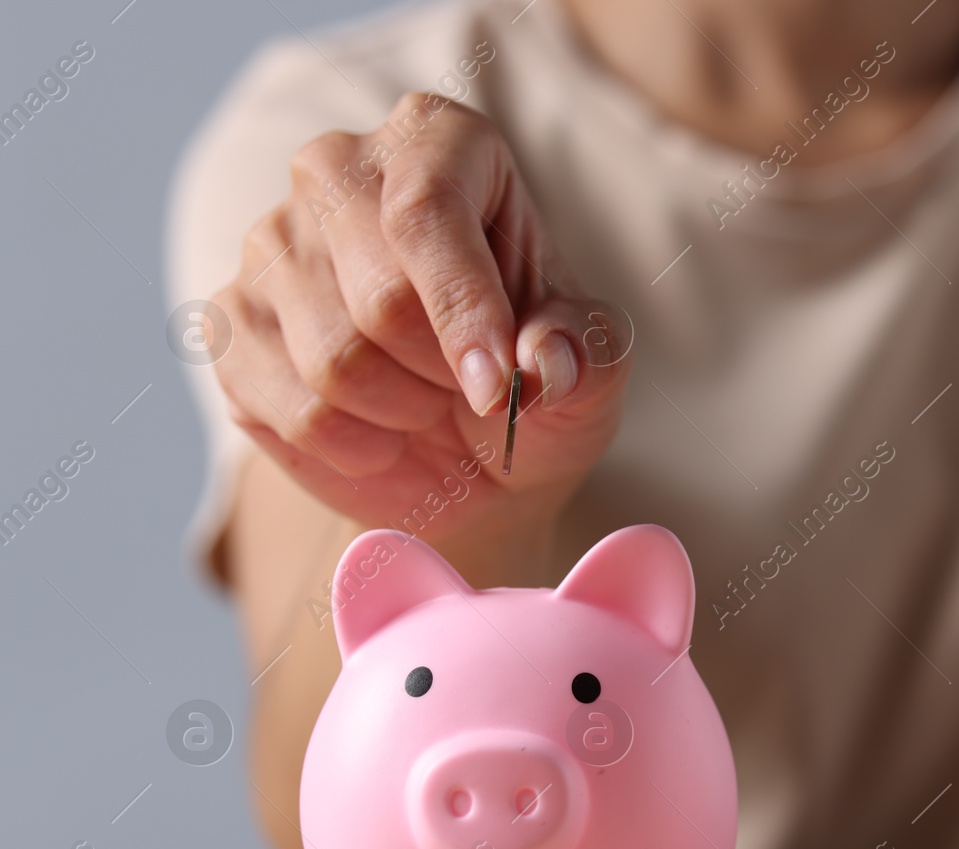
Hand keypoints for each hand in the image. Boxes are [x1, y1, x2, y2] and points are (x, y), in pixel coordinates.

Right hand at [211, 94, 629, 566]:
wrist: (470, 458)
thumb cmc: (533, 384)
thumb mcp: (589, 368)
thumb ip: (586, 353)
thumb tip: (548, 362)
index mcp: (437, 141)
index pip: (427, 208)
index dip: (465, 310)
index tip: (498, 389)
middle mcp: (337, 170)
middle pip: (380, 298)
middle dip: (443, 374)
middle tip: (471, 388)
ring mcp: (270, 244)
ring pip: (335, 364)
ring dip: (404, 414)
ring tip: (427, 402)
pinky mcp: (232, 324)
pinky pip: (296, 411)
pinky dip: (359, 448)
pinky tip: (381, 430)